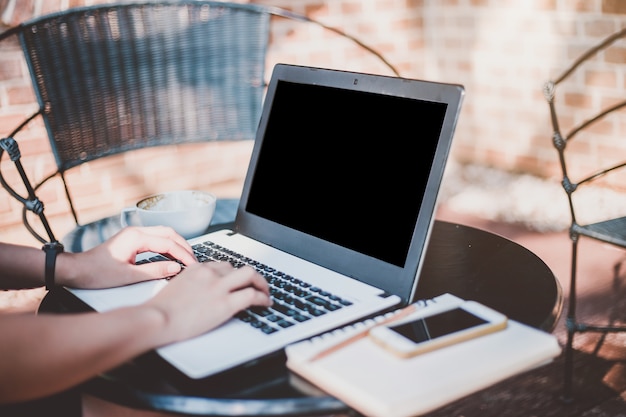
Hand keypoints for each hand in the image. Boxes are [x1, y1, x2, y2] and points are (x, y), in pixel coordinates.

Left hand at [58, 226, 197, 288]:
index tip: (192, 265)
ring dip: (177, 244)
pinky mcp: (132, 240)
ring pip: (163, 233)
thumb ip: (155, 271)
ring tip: (187, 258)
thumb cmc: (97, 273)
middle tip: (194, 260)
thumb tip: (176, 268)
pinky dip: (168, 245)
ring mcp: (134, 234)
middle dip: (184, 246)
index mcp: (136, 237)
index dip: (183, 254)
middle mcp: (136, 231)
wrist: (76, 270)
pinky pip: (156, 238)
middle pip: (169, 233)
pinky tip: (172, 255)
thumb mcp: (128, 276)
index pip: (167, 243)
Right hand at [144, 262, 271, 343]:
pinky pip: (252, 295)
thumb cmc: (160, 311)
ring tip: (265, 293)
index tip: (237, 282)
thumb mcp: (176, 288)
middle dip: (250, 276)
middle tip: (256, 285)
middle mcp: (210, 273)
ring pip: (250, 275)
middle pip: (238, 268)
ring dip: (261, 283)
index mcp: (197, 268)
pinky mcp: (225, 303)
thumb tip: (200, 293)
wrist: (157, 319)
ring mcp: (218, 287)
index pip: (222, 265)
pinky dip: (262, 298)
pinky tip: (265, 303)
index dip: (233, 274)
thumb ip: (191, 285)